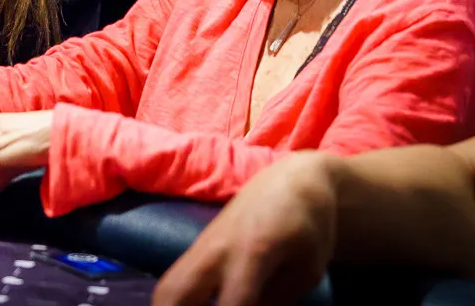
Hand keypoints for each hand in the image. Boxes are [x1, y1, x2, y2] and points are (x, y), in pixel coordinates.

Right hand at [153, 153, 337, 305]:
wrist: (290, 181)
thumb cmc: (307, 225)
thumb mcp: (307, 270)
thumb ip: (277, 301)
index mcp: (251, 252)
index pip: (233, 304)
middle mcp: (216, 250)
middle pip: (172, 293)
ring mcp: (201, 247)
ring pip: (166, 287)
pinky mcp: (197, 248)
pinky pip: (175, 280)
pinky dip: (177, 301)